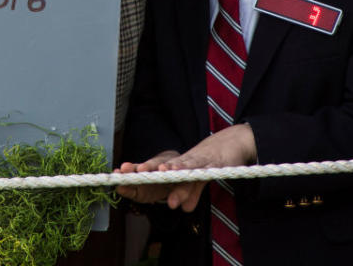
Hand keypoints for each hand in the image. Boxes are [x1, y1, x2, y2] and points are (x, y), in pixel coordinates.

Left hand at [116, 124, 256, 211]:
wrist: (232, 143)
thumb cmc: (211, 162)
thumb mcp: (199, 181)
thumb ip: (190, 193)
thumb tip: (185, 209)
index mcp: (175, 167)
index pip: (154, 175)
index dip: (138, 178)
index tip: (119, 182)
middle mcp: (181, 161)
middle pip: (159, 166)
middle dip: (143, 171)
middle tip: (129, 174)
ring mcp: (194, 159)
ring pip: (176, 165)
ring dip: (164, 169)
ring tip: (154, 172)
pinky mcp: (210, 160)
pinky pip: (196, 164)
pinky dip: (185, 167)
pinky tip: (174, 169)